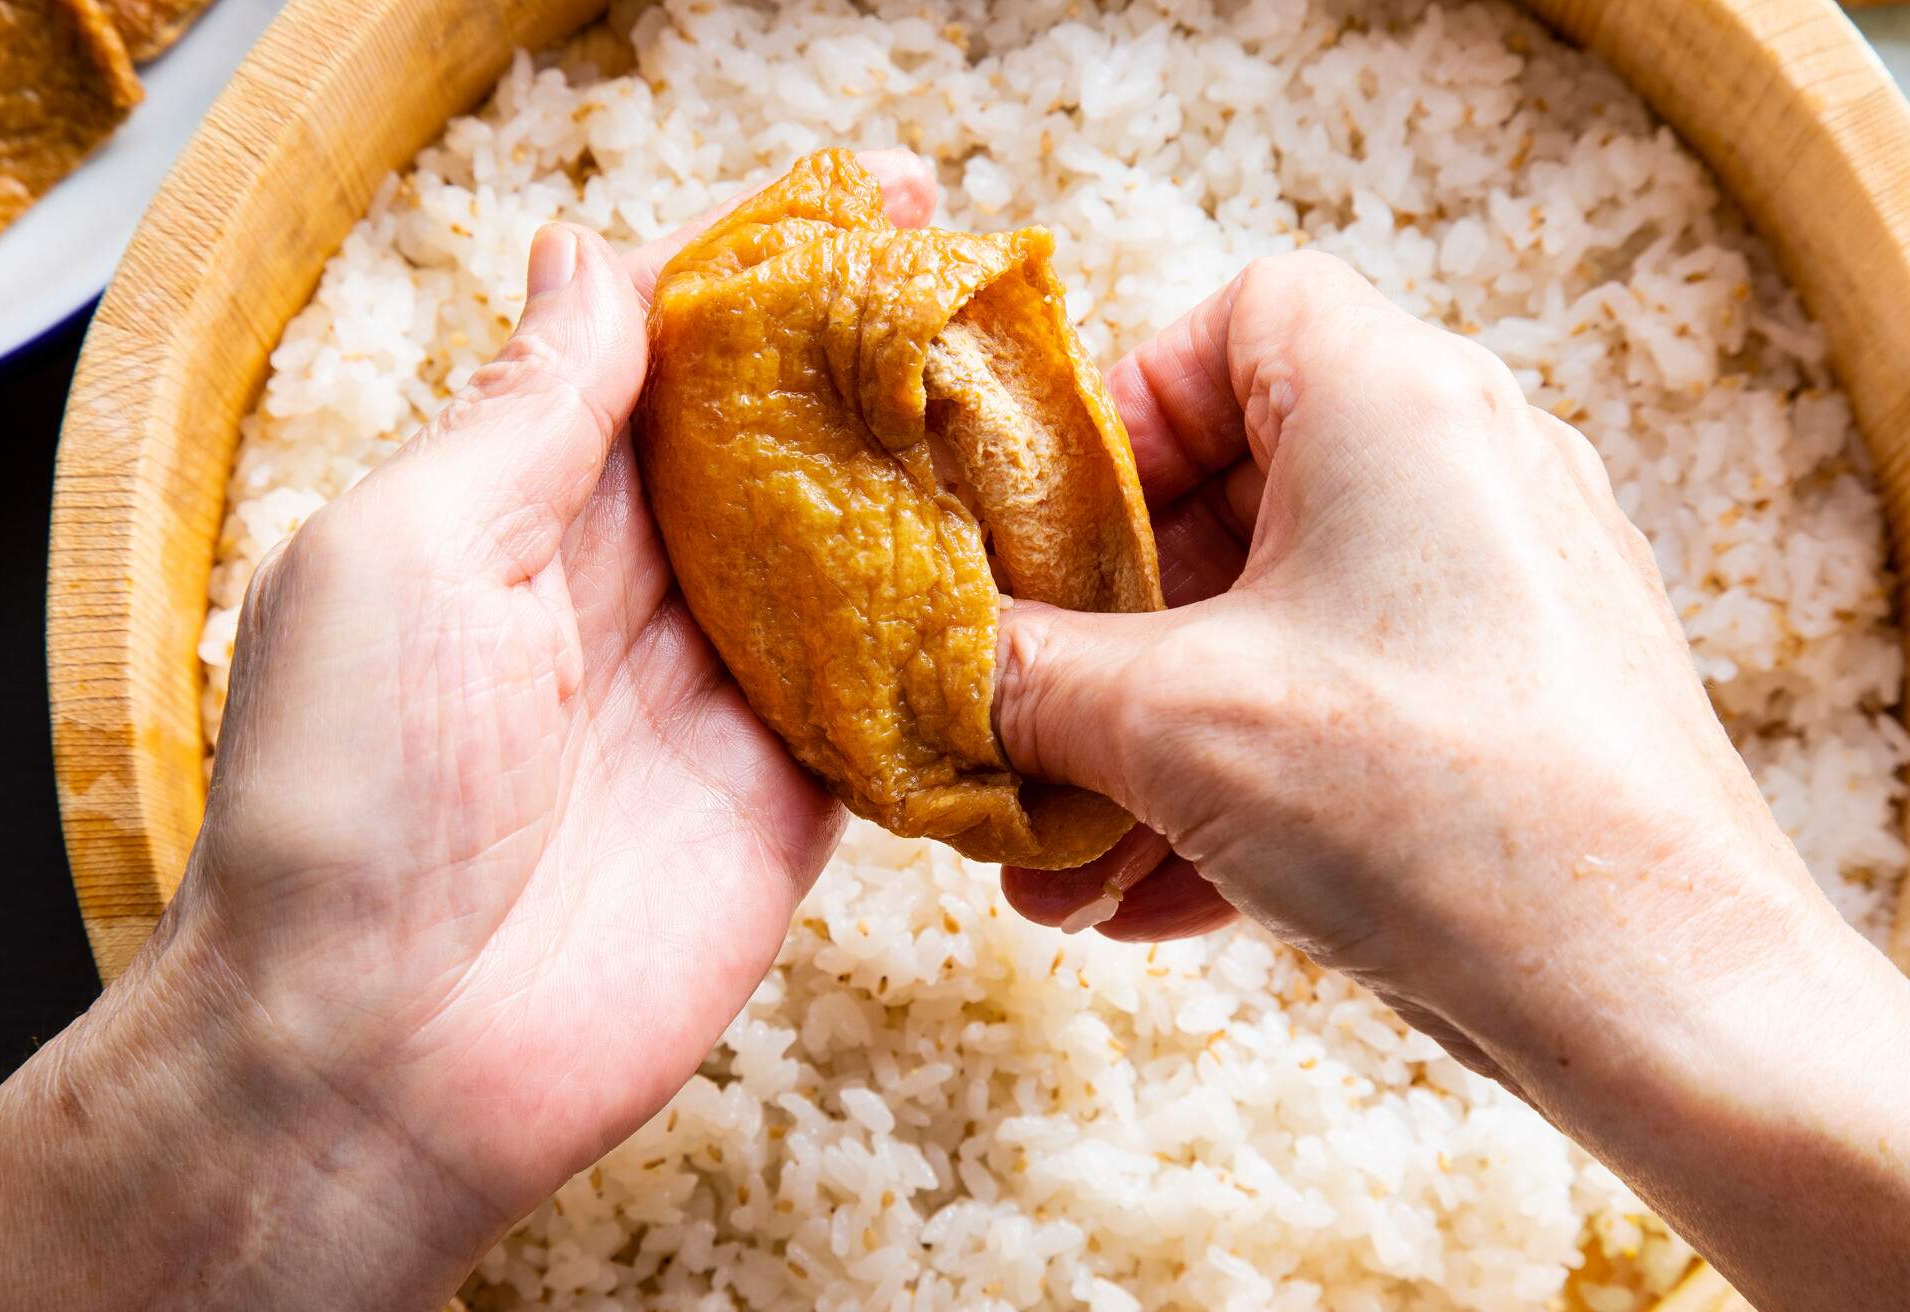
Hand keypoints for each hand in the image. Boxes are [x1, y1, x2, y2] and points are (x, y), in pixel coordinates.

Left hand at [0, 152, 936, 1309]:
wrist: (391, 1052)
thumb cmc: (354, 792)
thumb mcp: (410, 552)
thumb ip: (523, 415)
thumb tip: (582, 257)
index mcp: (526, 509)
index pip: (662, 356)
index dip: (759, 270)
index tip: (860, 200)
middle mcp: (635, 589)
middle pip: (776, 440)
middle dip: (866, 351)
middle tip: (971, 269)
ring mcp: (725, 693)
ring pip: (855, 553)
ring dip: (932, 474)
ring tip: (1028, 383)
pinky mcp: (798, 796)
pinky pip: (898, 694)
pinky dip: (961, 633)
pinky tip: (1033, 560)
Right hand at [990, 252, 1909, 1309]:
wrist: (1659, 999)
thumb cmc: (1440, 808)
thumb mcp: (1172, 723)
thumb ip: (1023, 671)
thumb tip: (935, 658)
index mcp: (1395, 404)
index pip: (1235, 320)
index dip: (1120, 416)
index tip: (1049, 537)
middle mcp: (1465, 473)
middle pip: (1237, 497)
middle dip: (1109, 631)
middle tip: (1027, 715)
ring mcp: (1501, 595)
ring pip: (1278, 630)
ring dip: (1154, 739)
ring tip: (1061, 859)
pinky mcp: (1516, 706)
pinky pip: (1339, 713)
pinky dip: (1239, 785)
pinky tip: (1144, 897)